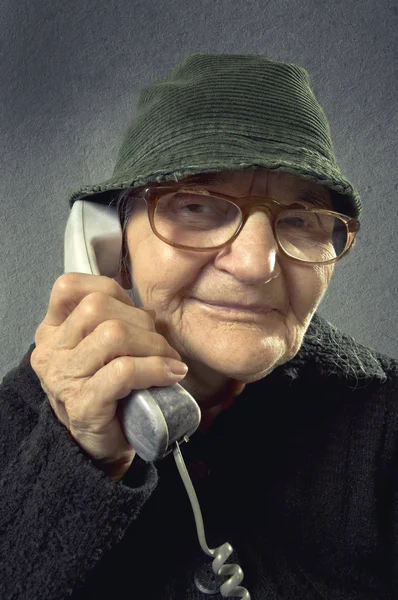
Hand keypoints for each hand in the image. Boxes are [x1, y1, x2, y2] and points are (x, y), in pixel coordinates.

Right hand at [30, 273, 186, 480]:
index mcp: (52, 332)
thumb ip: (116, 322)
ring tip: (168, 360)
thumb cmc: (107, 391)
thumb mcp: (103, 349)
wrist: (100, 446)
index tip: (134, 312)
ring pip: (113, 335)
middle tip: (160, 342)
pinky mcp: (84, 404)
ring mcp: (63, 379)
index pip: (69, 287)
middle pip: (96, 307)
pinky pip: (124, 371)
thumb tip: (148, 311)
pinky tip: (171, 374)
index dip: (110, 290)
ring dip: (152, 344)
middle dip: (139, 320)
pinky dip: (155, 368)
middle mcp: (51, 352)